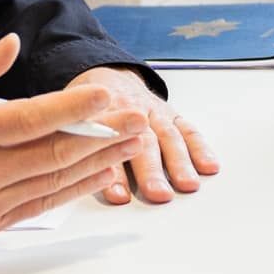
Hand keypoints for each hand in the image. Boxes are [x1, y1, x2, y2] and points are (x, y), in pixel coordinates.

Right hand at [0, 34, 150, 259]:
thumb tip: (12, 44)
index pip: (29, 118)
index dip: (71, 107)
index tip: (102, 94)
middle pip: (53, 151)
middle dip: (103, 134)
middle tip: (137, 119)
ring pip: (55, 180)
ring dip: (99, 162)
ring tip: (132, 144)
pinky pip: (43, 204)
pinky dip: (75, 189)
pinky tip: (99, 174)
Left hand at [66, 65, 218, 203]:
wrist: (106, 77)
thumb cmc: (88, 112)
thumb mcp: (70, 123)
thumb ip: (72, 148)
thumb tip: (64, 185)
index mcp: (100, 115)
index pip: (106, 146)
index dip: (113, 173)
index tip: (119, 196)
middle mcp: (129, 113)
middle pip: (141, 142)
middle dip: (151, 169)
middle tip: (159, 194)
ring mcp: (153, 113)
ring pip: (167, 136)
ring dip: (179, 162)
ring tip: (187, 185)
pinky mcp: (171, 115)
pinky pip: (188, 129)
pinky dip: (200, 147)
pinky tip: (209, 166)